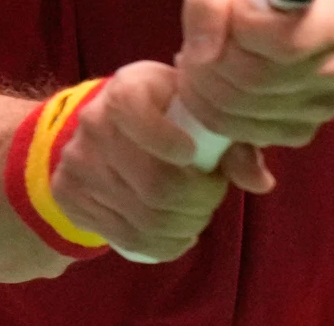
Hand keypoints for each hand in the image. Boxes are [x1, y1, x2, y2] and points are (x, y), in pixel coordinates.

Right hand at [50, 61, 272, 262]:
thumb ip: (231, 140)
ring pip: (146, 218)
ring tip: (195, 214)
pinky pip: (128, 238)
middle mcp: (94, 123)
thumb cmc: (165, 116)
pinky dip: (165, 244)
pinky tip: (178, 233)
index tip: (194, 156)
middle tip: (210, 197)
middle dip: (199, 201)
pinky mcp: (72, 198)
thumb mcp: (196, 110)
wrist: (102, 131)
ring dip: (185, 225)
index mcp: (126, 88)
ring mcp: (78, 163)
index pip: (135, 109)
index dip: (168, 140)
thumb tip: (260, 181)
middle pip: (156, 183)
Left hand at [174, 0, 333, 149]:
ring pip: (246, 109)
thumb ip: (208, 1)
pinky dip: (217, 113)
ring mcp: (326, 103)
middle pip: (258, 78)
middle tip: (198, 44)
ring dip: (207, 88)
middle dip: (212, 63)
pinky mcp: (303, 130)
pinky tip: (217, 84)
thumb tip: (203, 54)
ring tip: (203, 62)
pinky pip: (248, 133)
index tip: (233, 8)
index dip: (243, 29)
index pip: (285, 42)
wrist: (270, 11)